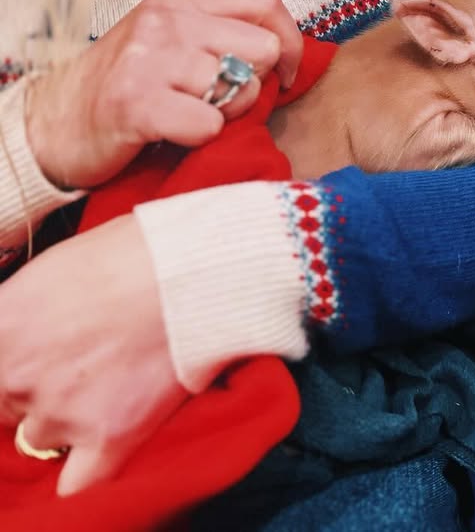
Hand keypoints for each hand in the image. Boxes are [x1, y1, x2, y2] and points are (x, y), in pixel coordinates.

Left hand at [0, 214, 187, 495]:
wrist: (196, 268)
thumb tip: (28, 327)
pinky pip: (79, 482)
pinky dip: (88, 469)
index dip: (15, 371)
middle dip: (42, 389)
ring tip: (113, 384)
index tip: (36, 366)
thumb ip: (25, 310)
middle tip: (85, 364)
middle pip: (11, 406)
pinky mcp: (110, 435)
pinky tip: (104, 446)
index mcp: (0, 328)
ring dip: (70, 418)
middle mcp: (16, 375)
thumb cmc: (138, 251)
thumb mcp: (56, 266)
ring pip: (44, 437)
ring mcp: (61, 409)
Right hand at [25, 0, 302, 188]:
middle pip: (263, 47)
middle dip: (254, 82)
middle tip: (223, 101)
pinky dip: (202, 137)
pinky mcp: (137, 103)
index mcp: (179, 1)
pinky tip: (175, 133)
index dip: (290, 42)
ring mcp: (149, 59)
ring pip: (240, 87)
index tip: (284, 74)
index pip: (266, 3)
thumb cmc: (128, 87)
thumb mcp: (172, 42)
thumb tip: (285, 52)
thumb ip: (221, 35)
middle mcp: (165, 21)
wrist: (54, 124)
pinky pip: (210, 124)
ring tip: (191, 115)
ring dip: (228, 113)